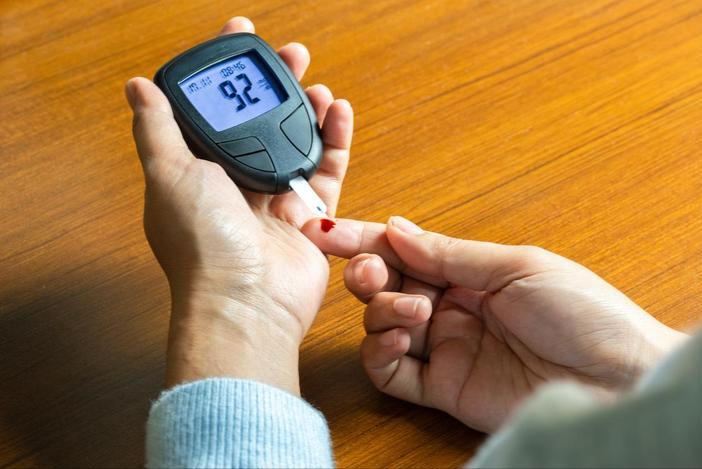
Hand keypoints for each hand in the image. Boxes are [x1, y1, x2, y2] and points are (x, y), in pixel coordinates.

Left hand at [126, 17, 352, 394]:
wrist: (246, 301)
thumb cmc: (202, 244)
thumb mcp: (169, 173)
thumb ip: (157, 127)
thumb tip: (139, 87)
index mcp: (196, 172)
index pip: (212, 110)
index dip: (226, 74)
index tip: (240, 39)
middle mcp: (233, 185)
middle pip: (258, 123)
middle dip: (274, 86)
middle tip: (290, 57)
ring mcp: (272, 201)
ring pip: (294, 143)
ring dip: (306, 109)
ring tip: (315, 84)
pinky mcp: (307, 217)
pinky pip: (325, 171)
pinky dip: (334, 140)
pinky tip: (338, 112)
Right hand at [304, 216, 685, 430]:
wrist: (616, 378)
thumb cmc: (583, 313)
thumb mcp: (516, 266)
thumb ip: (449, 253)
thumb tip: (396, 227)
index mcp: (469, 273)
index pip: (404, 250)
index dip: (363, 238)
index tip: (325, 229)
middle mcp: (451, 308)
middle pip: (385, 286)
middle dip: (367, 272)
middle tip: (370, 271)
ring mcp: (445, 348)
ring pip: (381, 326)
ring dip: (382, 311)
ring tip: (415, 310)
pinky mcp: (443, 388)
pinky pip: (391, 372)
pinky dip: (381, 353)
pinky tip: (401, 339)